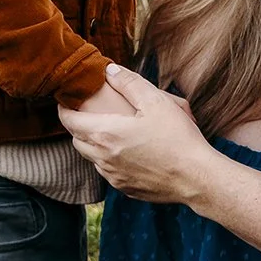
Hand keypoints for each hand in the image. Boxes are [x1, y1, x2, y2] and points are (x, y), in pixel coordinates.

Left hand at [59, 65, 215, 202]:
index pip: (70, 121)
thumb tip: (110, 71)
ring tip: (109, 132)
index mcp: (106, 134)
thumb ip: (129, 83)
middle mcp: (103, 158)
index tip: (66, 101)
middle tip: (87, 114)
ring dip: (94, 145)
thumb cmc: (178, 138)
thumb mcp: (156, 101)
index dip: (64, 110)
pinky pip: (108, 172)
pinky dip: (110, 160)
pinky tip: (128, 152)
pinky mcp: (125, 189)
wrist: (196, 177)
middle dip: (78, 127)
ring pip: (92, 158)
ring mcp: (113, 176)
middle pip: (77, 140)